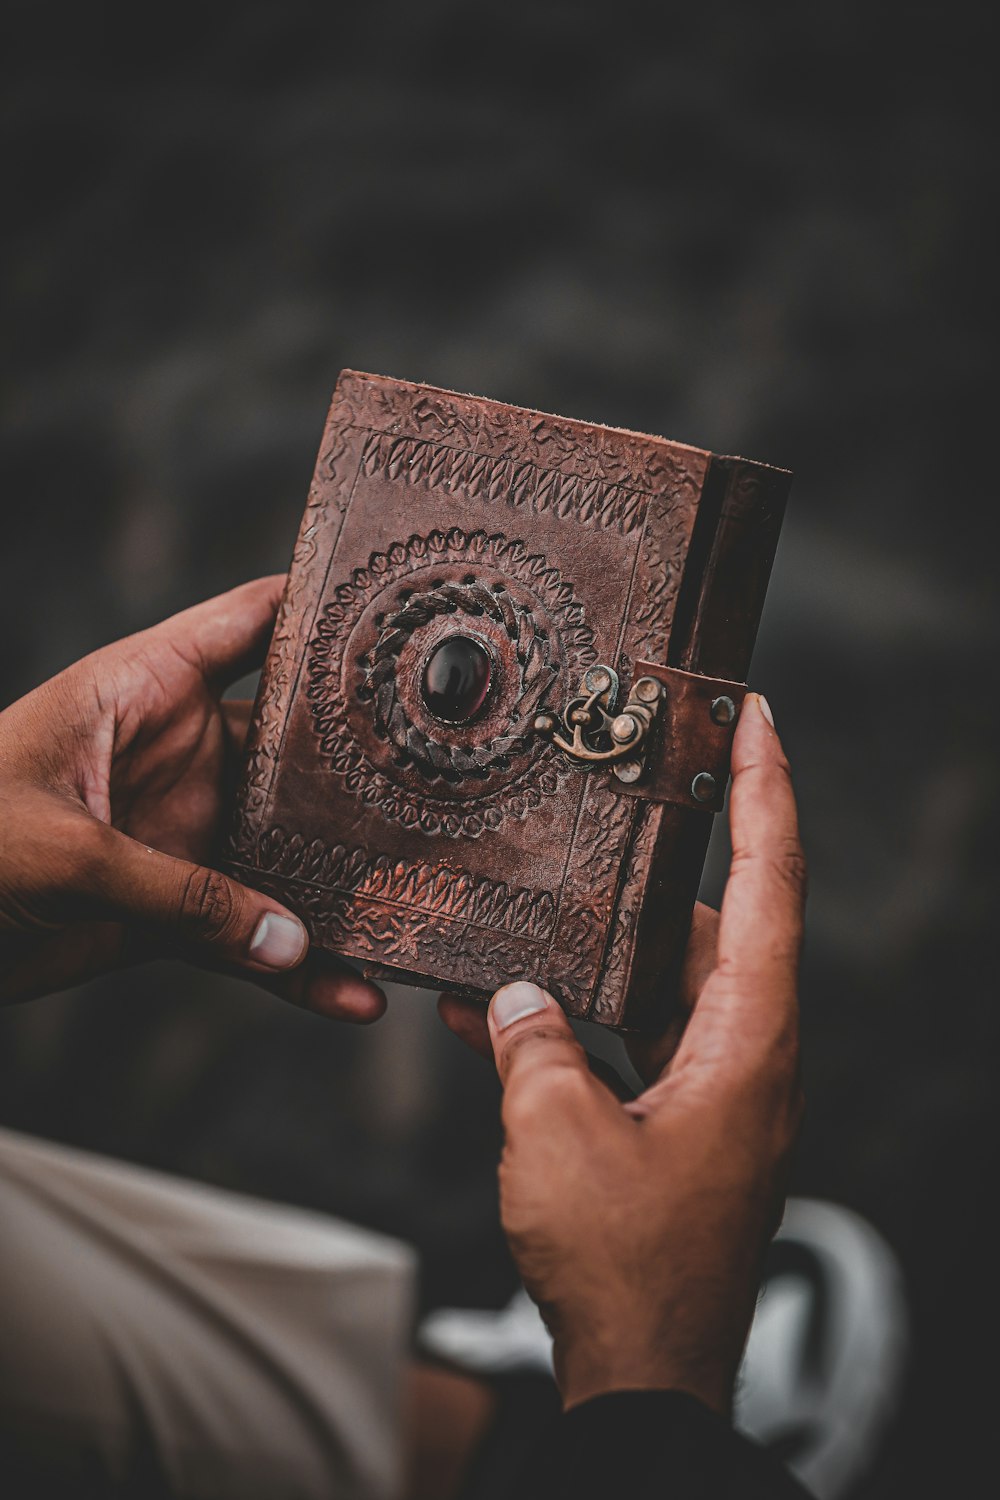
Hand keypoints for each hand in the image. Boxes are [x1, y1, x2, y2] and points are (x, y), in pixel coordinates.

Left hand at [0, 578, 384, 1019]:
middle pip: (296, 743)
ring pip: (288, 846)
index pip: (251, 624)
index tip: (412, 605)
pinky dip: (298, 969)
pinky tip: (350, 994)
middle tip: (457, 768)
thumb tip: (291, 938)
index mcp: (144, 691)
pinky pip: (250, 935)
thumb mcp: (62, 851)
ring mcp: (183, 832)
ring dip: (348, 876)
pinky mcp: (173, 910)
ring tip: (423, 898)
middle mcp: (181, 753)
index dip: (325, 606)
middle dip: (368, 756)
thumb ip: (180, 893)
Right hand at [439, 694, 804, 1413]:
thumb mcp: (555, 1135)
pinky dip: (572, 1026)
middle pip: (703, 925)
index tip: (756, 716)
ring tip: (514, 928)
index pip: (769, 882)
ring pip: (654, 984)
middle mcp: (745, 1051)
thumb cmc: (626, 1267)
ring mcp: (713, 1087)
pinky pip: (626, 1042)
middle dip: (645, 869)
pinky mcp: (676, 1120)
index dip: (765, 789)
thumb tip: (512, 999)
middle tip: (607, 799)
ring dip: (586, 961)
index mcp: (749, 1036)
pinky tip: (494, 1018)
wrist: (645, 1376)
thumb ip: (530, 1045)